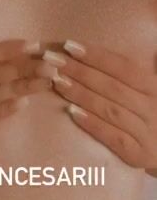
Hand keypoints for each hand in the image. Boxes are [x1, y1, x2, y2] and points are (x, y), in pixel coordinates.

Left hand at [44, 41, 156, 168]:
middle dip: (79, 71)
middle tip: (53, 60)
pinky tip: (71, 112)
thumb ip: (138, 71)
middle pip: (111, 87)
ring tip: (57, 81)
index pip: (123, 68)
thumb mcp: (152, 90)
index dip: (96, 56)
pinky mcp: (137, 154)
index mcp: (156, 87)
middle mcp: (152, 107)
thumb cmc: (154, 114)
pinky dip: (92, 124)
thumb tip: (124, 48)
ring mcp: (146, 132)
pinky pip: (112, 137)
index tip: (69, 45)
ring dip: (81, 95)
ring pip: (109, 110)